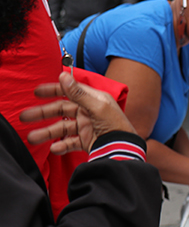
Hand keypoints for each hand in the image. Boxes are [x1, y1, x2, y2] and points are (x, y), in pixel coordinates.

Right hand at [20, 72, 135, 153]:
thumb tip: (63, 76)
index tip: (37, 92)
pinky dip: (61, 146)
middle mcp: (89, 112)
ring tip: (33, 137)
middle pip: (62, 110)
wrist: (124, 150)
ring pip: (62, 128)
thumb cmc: (116, 126)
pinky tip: (54, 148)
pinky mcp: (87, 141)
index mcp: (94, 100)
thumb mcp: (97, 107)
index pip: (70, 92)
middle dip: (43, 113)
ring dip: (47, 132)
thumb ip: (78, 93)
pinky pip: (70, 142)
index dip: (53, 90)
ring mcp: (87, 127)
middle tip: (25, 116)